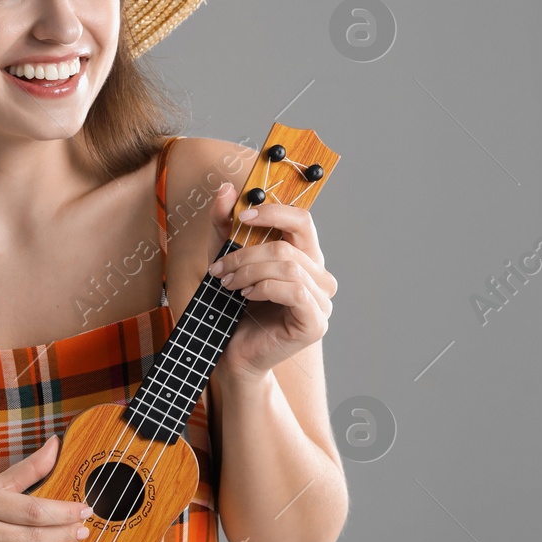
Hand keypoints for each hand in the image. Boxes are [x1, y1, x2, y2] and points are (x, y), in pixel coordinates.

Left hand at [205, 181, 337, 381]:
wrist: (230, 351)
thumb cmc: (231, 306)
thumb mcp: (222, 258)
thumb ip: (223, 225)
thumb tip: (227, 189)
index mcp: (304, 257)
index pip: (302, 220)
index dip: (273, 212)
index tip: (240, 217)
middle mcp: (319, 276)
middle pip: (288, 245)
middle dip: (247, 252)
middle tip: (219, 267)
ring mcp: (322, 300)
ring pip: (288, 266)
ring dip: (248, 271)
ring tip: (227, 284)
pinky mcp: (316, 322)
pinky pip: (293, 291)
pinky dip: (264, 288)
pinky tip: (246, 296)